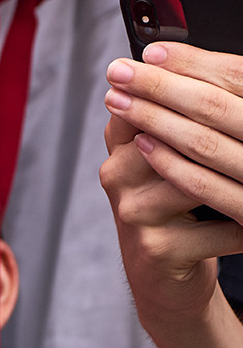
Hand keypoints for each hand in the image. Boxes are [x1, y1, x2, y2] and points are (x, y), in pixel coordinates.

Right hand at [101, 43, 242, 325]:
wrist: (163, 276)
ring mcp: (132, 211)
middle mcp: (117, 172)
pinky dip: (240, 229)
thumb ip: (176, 120)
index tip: (219, 83)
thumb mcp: (169, 160)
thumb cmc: (177, 210)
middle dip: (210, 124)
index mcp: (121, 142)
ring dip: (231, 181)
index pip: (140, 99)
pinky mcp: (154, 248)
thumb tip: (212, 71)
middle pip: (162, 132)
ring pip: (189, 180)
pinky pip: (213, 228)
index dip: (171, 83)